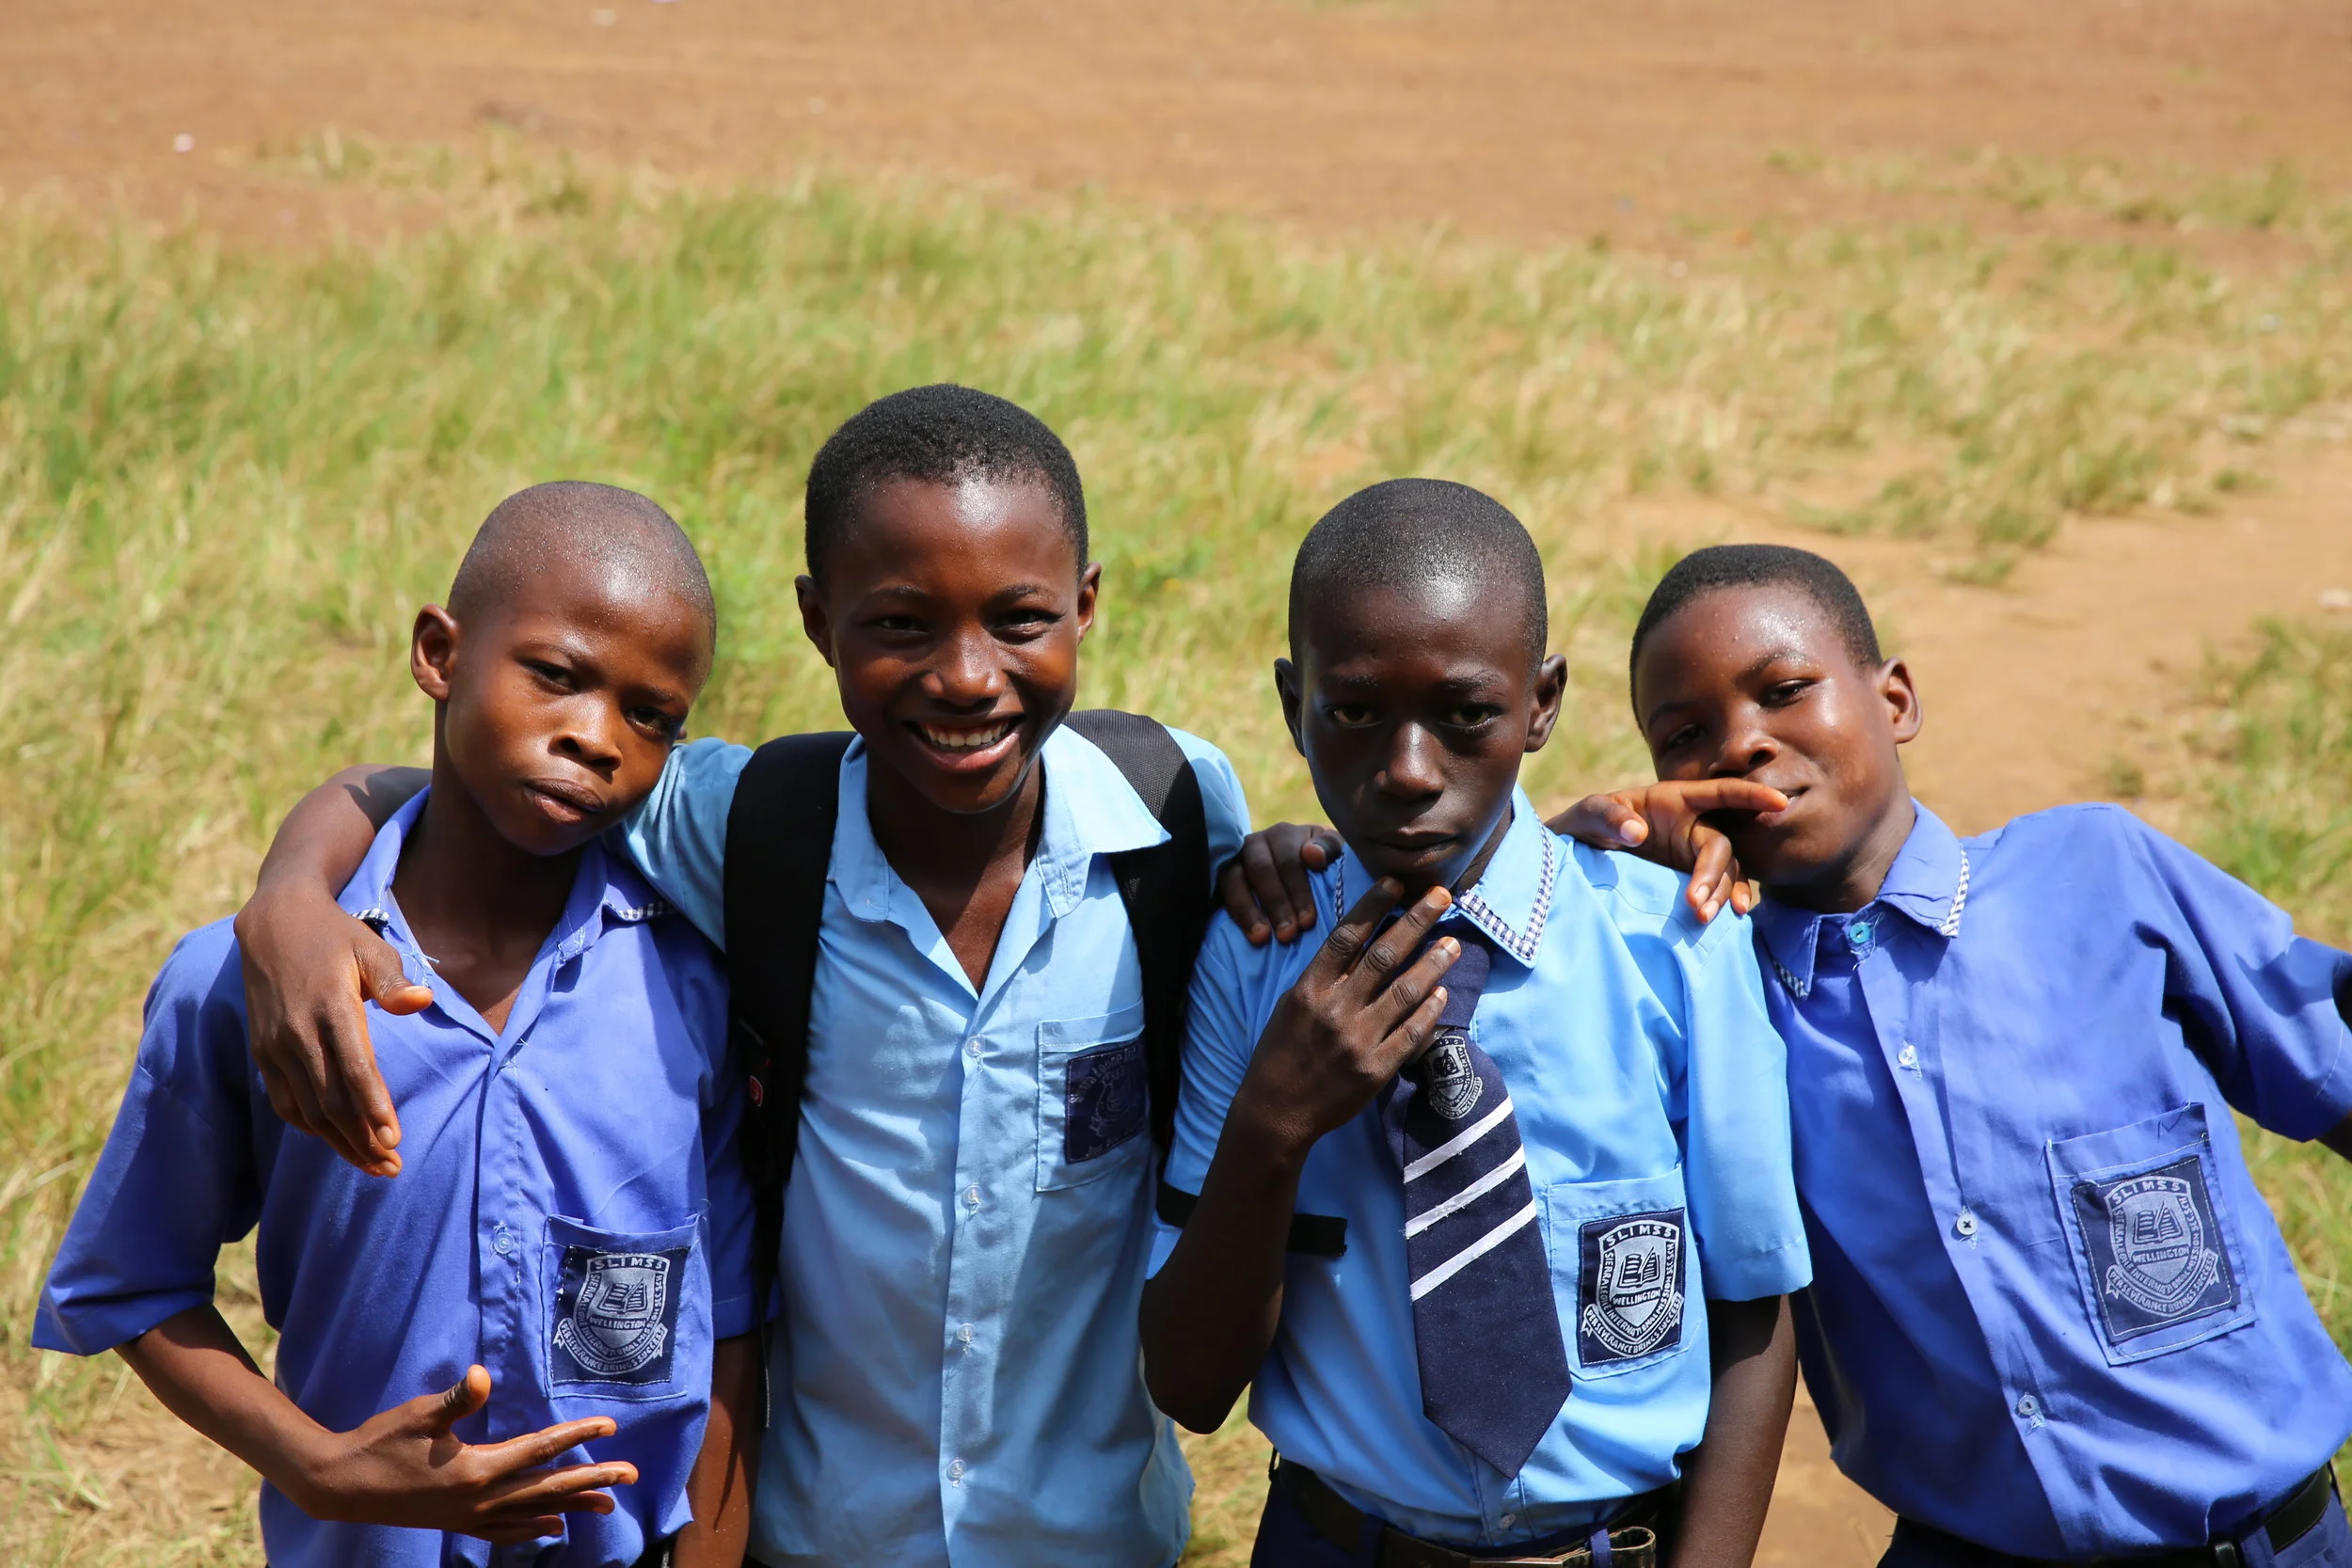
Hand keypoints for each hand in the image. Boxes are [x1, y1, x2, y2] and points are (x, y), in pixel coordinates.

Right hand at [234, 889, 430, 1175]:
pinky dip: (309, 1126)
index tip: (395, 1140)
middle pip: (331, 1101)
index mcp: (331, 1007)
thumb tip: (421, 1000)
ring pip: (308, 1109)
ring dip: (339, 1142)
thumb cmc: (336, 936)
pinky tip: (336, 1141)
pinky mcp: (262, 1053)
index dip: (374, 1108)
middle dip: (362, 1139)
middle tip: (393, 1167)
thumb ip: (393, 979)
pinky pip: (285, 1102)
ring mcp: (276, 1046)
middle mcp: (298, 1033)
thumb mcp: (370, 947)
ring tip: (373, 1165)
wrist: (273, 924)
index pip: (354, 1070)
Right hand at [291, 1366, 635, 1543]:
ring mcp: (469, 1517)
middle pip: (548, 1488)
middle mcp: (479, 1499)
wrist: (342, 1485)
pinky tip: (552, 1527)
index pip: (539, 1450)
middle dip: (592, 1481)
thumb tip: (480, 1376)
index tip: (610, 1429)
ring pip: (533, 1513)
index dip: (576, 1438)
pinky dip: (533, 1528)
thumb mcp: (419, 1414)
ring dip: (572, 1507)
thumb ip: (455, 1399)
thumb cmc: (382, 1442)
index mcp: (476, 1469)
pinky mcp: (457, 1524)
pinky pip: (505, 1530)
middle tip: (632, 1477)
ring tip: (608, 1507)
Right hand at [1217, 821, 1344, 945]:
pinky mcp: (1220, 878)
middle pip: (1261, 869)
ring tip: (1260, 938)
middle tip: (1287, 935)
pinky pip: (1217, 891)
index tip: (1307, 922)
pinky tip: (1241, 932)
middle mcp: (1256, 843)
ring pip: (1233, 878)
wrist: (1299, 877)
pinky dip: (1230, 911)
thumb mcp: (1333, 855)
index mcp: (1285, 835)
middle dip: (1275, 903)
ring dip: (1247, 910)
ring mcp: (1234, 860)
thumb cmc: (1322, 868)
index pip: (1289, 860)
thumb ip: (1329, 849)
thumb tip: (1312, 855)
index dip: (1298, 891)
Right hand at [1235, 879, 1459, 1151]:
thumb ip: (1324, 978)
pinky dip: (1429, 1010)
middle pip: (1383, 956)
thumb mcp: (1290, 1006)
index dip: (1373, 905)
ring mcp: (1358, 1040)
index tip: (1396, 882)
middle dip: (1416, 922)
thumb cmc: (1280, 1053)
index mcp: (1310, 989)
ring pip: (1405, 991)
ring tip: (1454, 943)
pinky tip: (1443, 992)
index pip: (1346, 936)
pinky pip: (1411, 1033)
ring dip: (1434, 963)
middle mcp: (1335, 1010)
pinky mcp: (1375, 1069)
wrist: (1276, 1112)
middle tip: (1442, 896)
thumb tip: (1359, 945)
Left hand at [1547, 780, 1787, 923]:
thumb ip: (1606, 816)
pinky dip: (1725, 902)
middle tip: (1696, 903)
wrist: (1574, 859)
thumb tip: (1636, 831)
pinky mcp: (1692, 880)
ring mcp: (1694, 855)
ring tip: (1704, 919)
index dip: (1750, 793)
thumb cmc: (1585, 825)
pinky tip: (1727, 919)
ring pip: (1725, 872)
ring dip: (1720, 894)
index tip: (1779, 800)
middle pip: (1721, 846)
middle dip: (1714, 874)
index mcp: (1675, 800)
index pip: (1720, 792)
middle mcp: (1693, 826)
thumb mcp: (1588, 815)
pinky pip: (1720, 889)